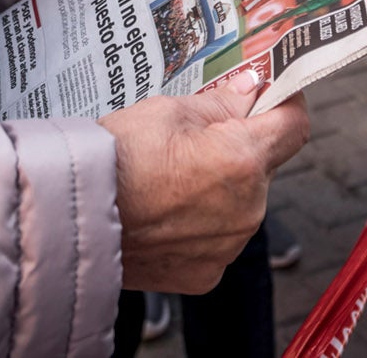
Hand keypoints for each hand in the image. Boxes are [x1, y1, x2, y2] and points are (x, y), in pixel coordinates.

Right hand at [102, 76, 310, 292]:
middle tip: (193, 140)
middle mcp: (248, 209)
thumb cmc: (115, 158)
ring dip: (219, 190)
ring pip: (240, 205)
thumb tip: (250, 91)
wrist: (72, 216)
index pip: (294, 126)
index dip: (286, 105)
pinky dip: (199, 225)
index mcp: (243, 159)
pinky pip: (217, 239)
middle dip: (239, 149)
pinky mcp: (205, 274)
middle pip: (263, 168)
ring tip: (168, 180)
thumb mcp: (168, 110)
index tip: (273, 98)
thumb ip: (221, 103)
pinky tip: (162, 213)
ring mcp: (228, 247)